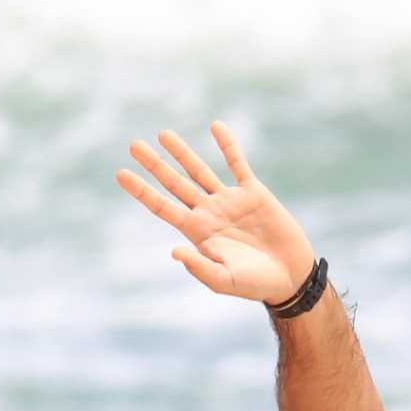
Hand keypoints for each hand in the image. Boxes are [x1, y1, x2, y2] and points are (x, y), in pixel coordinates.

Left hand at [116, 122, 316, 304]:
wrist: (289, 276)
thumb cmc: (254, 284)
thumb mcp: (223, 280)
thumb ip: (199, 266)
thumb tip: (174, 251)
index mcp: (196, 232)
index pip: (162, 207)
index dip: (142, 190)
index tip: (121, 174)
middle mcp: (208, 213)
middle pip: (174, 183)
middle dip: (155, 165)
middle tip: (133, 145)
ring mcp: (229, 200)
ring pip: (199, 170)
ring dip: (181, 152)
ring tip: (163, 134)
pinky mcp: (253, 192)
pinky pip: (237, 163)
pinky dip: (227, 145)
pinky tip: (215, 126)